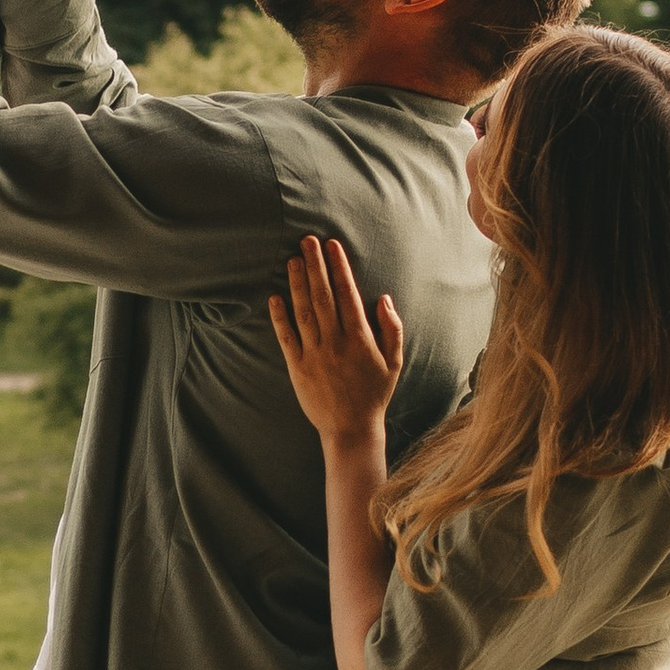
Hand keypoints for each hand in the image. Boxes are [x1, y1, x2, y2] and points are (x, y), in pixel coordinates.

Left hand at [268, 237, 404, 443]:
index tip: (332, 246)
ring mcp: (314, 354)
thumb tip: (383, 299)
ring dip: (297, 283)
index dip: (339, 267)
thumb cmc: (374, 394)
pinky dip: (279, 317)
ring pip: (303, 311)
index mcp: (360, 337)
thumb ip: (392, 328)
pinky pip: (286, 337)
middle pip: (322, 295)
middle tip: (307, 241)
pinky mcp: (298, 367)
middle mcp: (336, 341)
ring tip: (292, 260)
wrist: (351, 429)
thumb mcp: (394, 362)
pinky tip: (275, 297)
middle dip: (315, 265)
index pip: (347, 293)